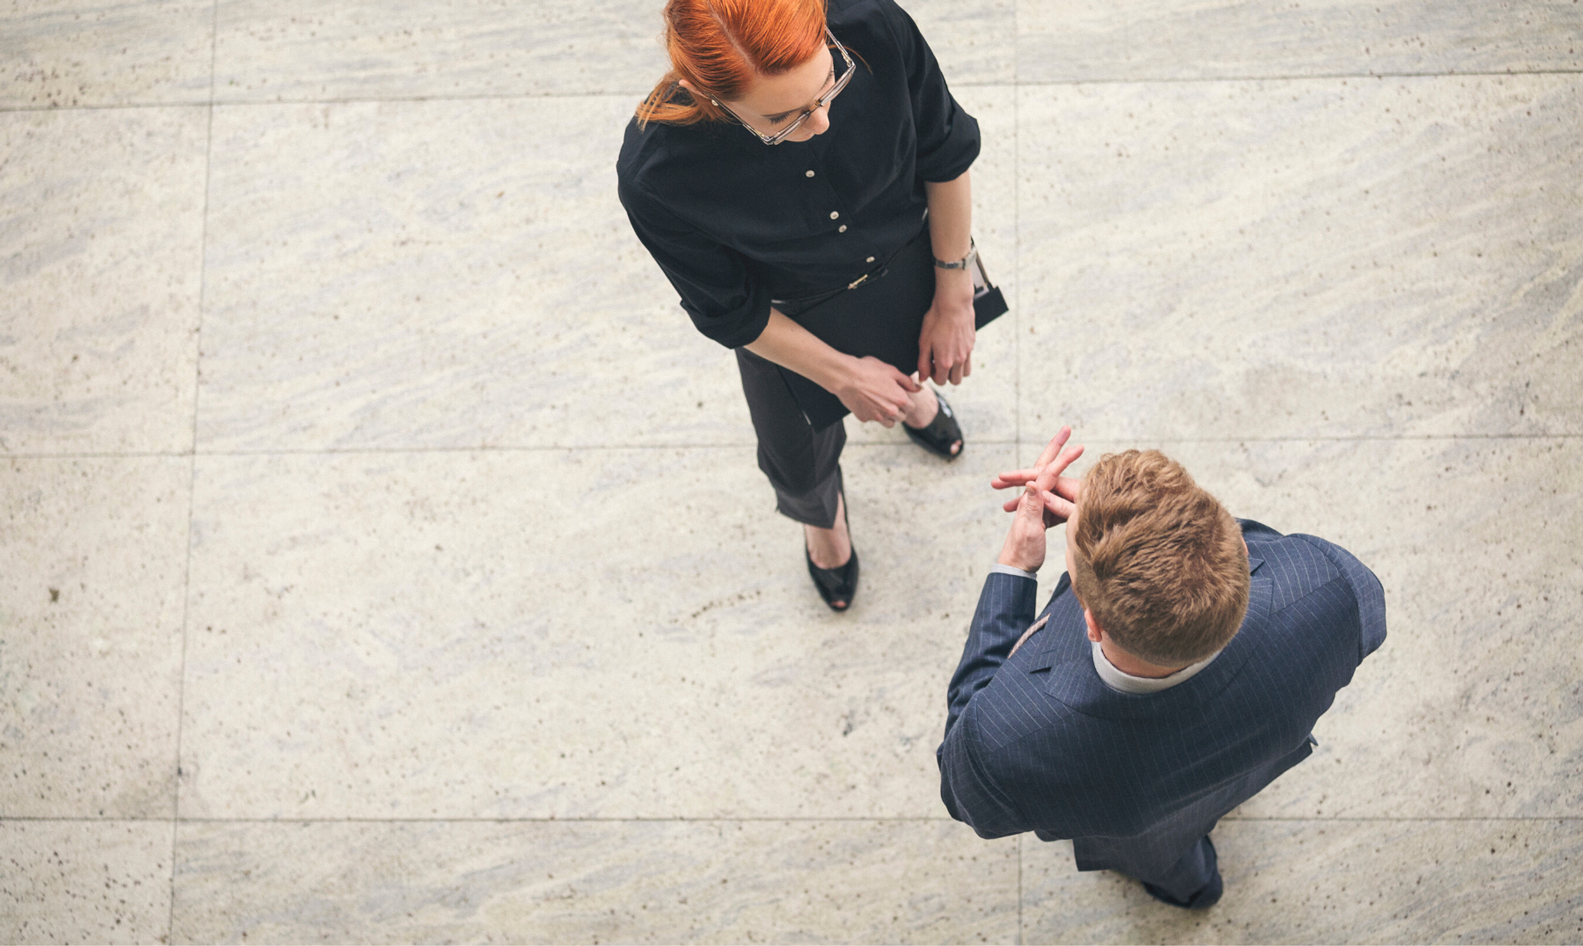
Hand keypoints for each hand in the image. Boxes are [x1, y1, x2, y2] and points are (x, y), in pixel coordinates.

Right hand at [836, 356, 922, 426]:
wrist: (845, 376)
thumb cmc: (868, 370)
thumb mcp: (891, 371)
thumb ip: (907, 381)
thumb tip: (919, 388)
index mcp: (900, 399)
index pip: (912, 407)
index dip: (907, 400)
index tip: (900, 395)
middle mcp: (890, 411)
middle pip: (902, 417)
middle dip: (899, 410)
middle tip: (890, 399)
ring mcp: (877, 417)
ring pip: (890, 424)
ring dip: (889, 416)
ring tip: (881, 404)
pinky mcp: (864, 418)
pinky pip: (873, 420)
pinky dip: (872, 414)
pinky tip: (867, 403)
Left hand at [917, 269, 975, 385]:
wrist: (953, 304)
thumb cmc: (936, 320)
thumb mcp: (924, 342)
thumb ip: (922, 363)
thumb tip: (922, 378)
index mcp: (945, 362)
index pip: (940, 381)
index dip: (932, 376)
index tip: (929, 365)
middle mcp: (959, 360)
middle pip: (955, 381)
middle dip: (945, 377)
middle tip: (938, 364)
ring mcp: (967, 352)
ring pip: (965, 373)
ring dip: (956, 371)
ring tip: (948, 359)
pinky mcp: (972, 344)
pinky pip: (969, 360)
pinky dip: (962, 360)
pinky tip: (954, 348)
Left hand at [993, 427, 1084, 572]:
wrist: (1015, 567)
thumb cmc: (1023, 551)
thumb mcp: (1029, 529)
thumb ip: (1032, 507)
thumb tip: (1033, 482)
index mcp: (1032, 499)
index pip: (1048, 473)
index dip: (1063, 459)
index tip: (1079, 446)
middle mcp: (1033, 497)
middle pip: (1045, 466)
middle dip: (1055, 447)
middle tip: (1066, 428)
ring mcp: (1037, 504)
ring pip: (1049, 477)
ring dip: (1058, 459)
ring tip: (1067, 443)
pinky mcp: (1042, 513)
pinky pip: (1052, 493)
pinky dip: (1060, 481)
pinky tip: (1066, 476)